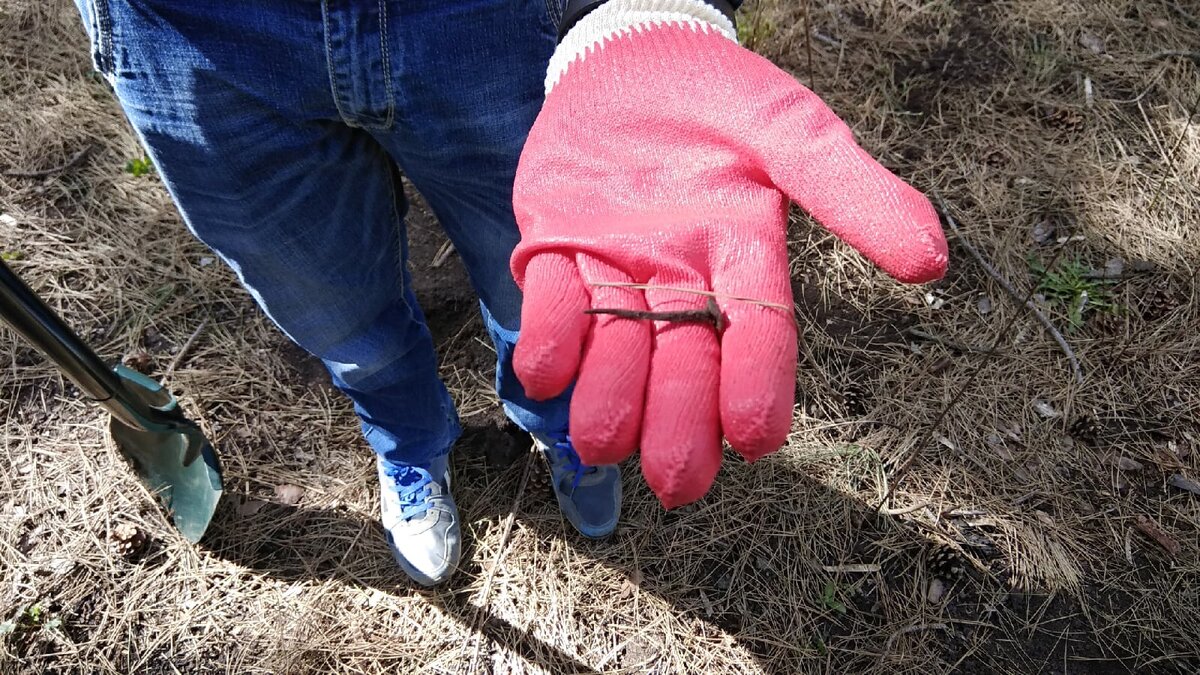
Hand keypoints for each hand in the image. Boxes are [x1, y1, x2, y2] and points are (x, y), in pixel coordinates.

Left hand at [510, 0, 947, 506]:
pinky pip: (552, 302)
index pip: (758, 335)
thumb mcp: (792, 133)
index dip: (758, 385)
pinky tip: (544, 372)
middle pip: (683, 364)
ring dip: (609, 396)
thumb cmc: (721, 97)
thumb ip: (852, 193)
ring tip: (604, 442)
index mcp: (744, 260)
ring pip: (615, 348)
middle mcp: (681, 282)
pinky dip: (549, 336)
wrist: (634, 57)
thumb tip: (931, 261)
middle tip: (676, 480)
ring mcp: (617, 271)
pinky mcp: (557, 250)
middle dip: (679, 421)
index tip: (757, 437)